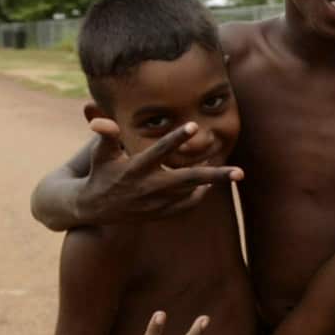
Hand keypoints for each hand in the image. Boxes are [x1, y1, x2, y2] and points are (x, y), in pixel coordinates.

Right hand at [77, 118, 243, 223]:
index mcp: (135, 169)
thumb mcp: (100, 154)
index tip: (194, 126)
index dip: (176, 139)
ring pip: (191, 193)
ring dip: (210, 182)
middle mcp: (148, 187)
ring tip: (230, 172)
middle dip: (215, 175)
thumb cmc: (100, 172)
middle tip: (241, 172)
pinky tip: (207, 184)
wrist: (93, 209)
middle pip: (187, 179)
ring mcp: (156, 203)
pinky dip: (198, 196)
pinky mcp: (159, 214)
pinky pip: (185, 205)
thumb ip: (105, 136)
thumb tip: (100, 121)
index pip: (159, 151)